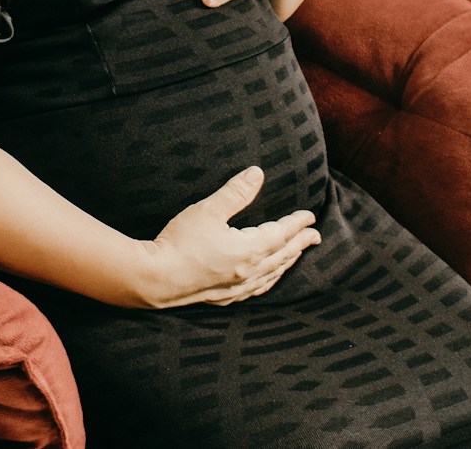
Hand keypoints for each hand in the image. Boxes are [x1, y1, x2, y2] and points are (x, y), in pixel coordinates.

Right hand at [134, 165, 321, 308]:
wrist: (155, 278)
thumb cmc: (180, 242)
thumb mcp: (207, 210)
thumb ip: (235, 192)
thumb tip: (257, 173)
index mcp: (249, 250)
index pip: (282, 234)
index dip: (297, 224)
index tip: (310, 216)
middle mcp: (249, 272)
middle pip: (283, 256)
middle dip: (300, 244)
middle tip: (316, 236)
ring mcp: (238, 288)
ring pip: (272, 274)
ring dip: (287, 262)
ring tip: (296, 254)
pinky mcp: (225, 297)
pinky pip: (258, 289)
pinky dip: (270, 280)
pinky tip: (267, 278)